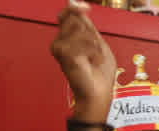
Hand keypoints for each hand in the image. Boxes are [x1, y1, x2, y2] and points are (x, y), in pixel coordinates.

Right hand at [52, 0, 116, 122]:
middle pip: (74, 20)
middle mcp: (60, 42)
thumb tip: (79, 6)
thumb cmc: (99, 74)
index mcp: (68, 39)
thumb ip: (88, 26)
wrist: (99, 93)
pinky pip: (81, 41)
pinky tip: (92, 61)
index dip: (74, 8)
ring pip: (79, 29)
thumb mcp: (98, 44)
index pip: (65, 15)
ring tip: (94, 58)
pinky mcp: (63, 54)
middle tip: (95, 50)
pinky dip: (93, 50)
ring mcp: (59, 48)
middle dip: (90, 32)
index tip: (85, 7)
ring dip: (93, 43)